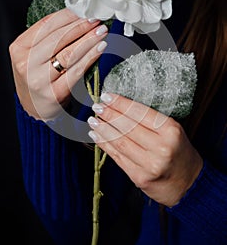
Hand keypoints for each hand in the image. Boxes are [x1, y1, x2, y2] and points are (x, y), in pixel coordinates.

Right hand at [9, 8, 107, 119]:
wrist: (34, 107)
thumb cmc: (37, 76)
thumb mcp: (33, 54)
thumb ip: (49, 36)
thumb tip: (77, 15)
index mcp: (19, 48)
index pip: (46, 25)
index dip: (68, 15)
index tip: (85, 8)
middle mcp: (26, 63)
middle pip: (58, 38)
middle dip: (81, 26)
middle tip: (96, 19)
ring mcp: (38, 79)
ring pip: (68, 53)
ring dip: (88, 40)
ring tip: (101, 31)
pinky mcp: (53, 93)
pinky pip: (76, 71)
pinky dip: (90, 57)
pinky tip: (100, 48)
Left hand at [87, 93, 202, 206]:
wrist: (188, 183)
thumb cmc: (178, 151)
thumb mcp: (172, 130)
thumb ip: (151, 120)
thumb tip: (120, 106)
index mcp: (171, 131)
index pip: (140, 113)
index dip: (121, 103)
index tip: (107, 96)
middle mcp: (161, 147)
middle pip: (128, 127)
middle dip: (109, 115)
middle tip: (97, 106)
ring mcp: (149, 165)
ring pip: (120, 142)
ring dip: (103, 129)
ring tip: (93, 120)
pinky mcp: (139, 177)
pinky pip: (117, 157)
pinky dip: (105, 145)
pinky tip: (96, 136)